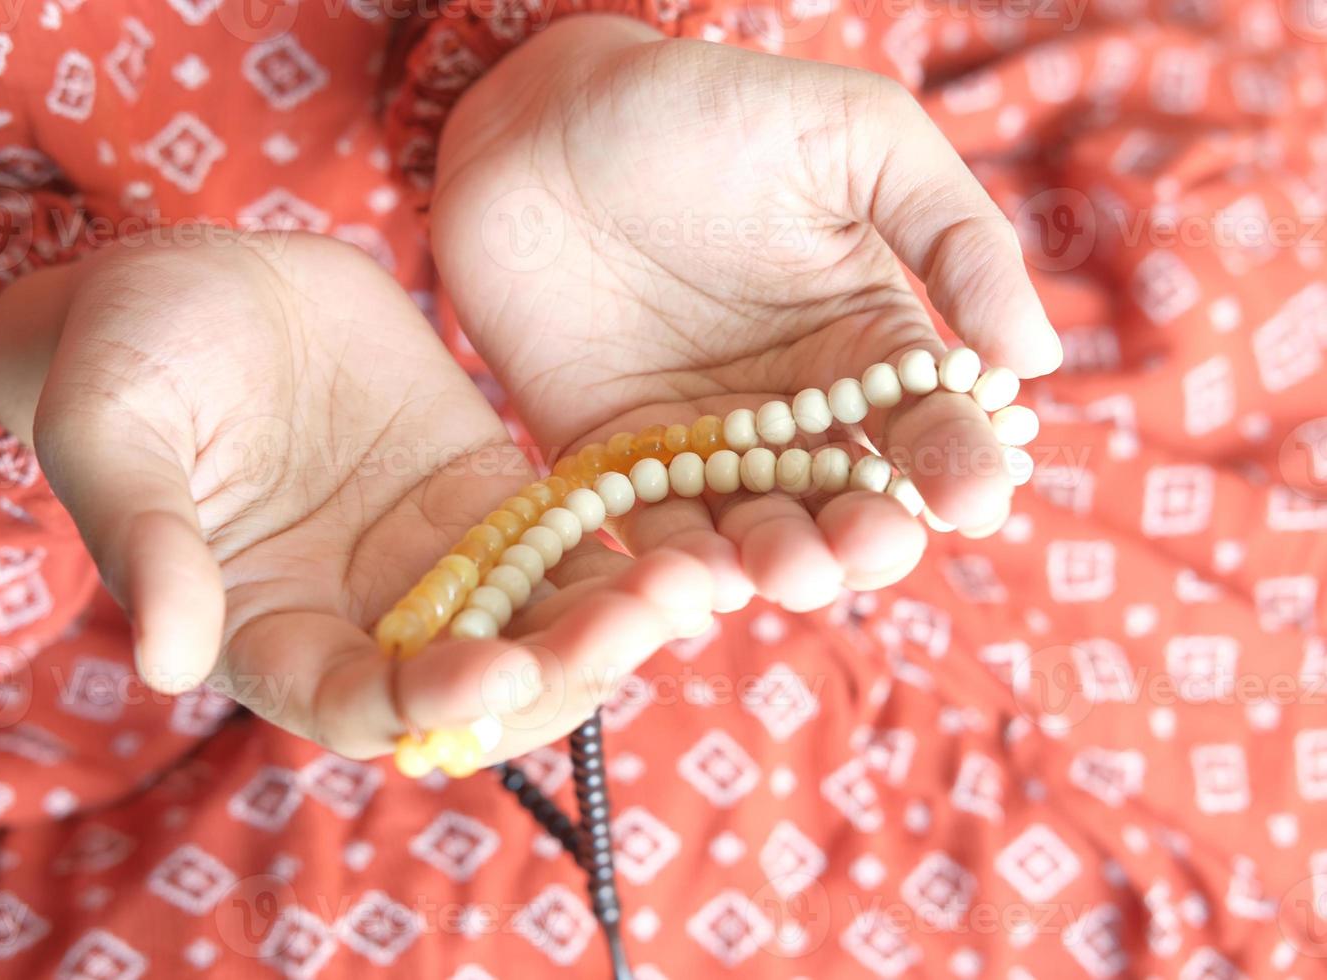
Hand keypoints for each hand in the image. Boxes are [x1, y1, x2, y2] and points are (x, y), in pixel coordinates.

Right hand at [0, 232, 716, 763]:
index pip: (358, 704)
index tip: (493, 675)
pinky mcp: (493, 495)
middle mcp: (370, 620)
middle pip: (482, 681)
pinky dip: (624, 545)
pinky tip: (693, 527)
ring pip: (544, 620)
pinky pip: (570, 540)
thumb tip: (165, 660)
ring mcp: (442, 561)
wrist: (197, 289)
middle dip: (560, 667)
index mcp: (274, 636)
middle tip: (638, 623)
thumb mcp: (115, 436)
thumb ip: (147, 541)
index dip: (426, 702)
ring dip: (617, 616)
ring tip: (690, 579)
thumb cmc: (125, 364)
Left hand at [431, 18, 1061, 610]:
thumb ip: (954, 233)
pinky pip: (654, 531)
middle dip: (868, 537)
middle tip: (865, 541)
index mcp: (865, 340)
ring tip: (791, 567)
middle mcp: (791, 408)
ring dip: (784, 562)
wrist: (543, 116)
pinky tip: (704, 577)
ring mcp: (702, 441)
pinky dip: (679, 565)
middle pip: (851, 503)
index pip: (931, 426)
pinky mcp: (614, 459)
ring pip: (759, 532)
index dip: (960, 468)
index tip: (972, 495)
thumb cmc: (705, 105)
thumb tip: (1036, 357)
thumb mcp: (855, 135)